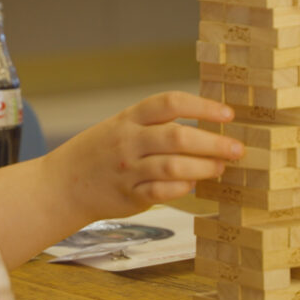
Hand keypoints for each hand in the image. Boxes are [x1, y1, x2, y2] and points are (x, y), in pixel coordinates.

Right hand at [44, 91, 240, 222]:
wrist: (62, 184)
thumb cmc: (100, 152)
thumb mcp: (121, 126)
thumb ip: (155, 125)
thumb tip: (206, 128)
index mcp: (129, 119)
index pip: (169, 103)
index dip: (202, 106)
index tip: (227, 114)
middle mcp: (128, 141)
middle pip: (178, 137)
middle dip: (214, 143)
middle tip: (237, 148)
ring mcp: (128, 170)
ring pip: (174, 167)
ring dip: (204, 168)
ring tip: (221, 168)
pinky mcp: (129, 196)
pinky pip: (162, 193)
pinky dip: (182, 189)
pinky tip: (192, 186)